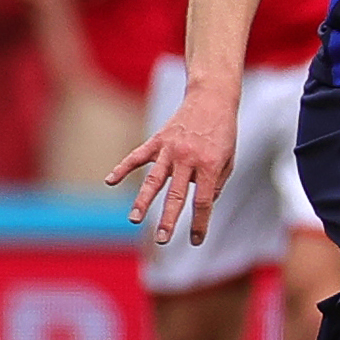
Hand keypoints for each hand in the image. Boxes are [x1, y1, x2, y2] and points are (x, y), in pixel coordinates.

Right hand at [111, 79, 237, 244]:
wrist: (212, 99)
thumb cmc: (224, 132)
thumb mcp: (229, 159)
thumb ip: (216, 183)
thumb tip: (204, 203)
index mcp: (210, 165)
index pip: (203, 201)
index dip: (200, 223)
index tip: (196, 241)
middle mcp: (188, 159)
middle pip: (176, 195)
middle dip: (169, 220)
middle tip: (162, 240)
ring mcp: (170, 149)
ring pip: (154, 179)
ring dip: (143, 201)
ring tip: (134, 219)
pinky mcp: (158, 140)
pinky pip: (137, 156)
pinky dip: (122, 167)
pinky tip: (110, 181)